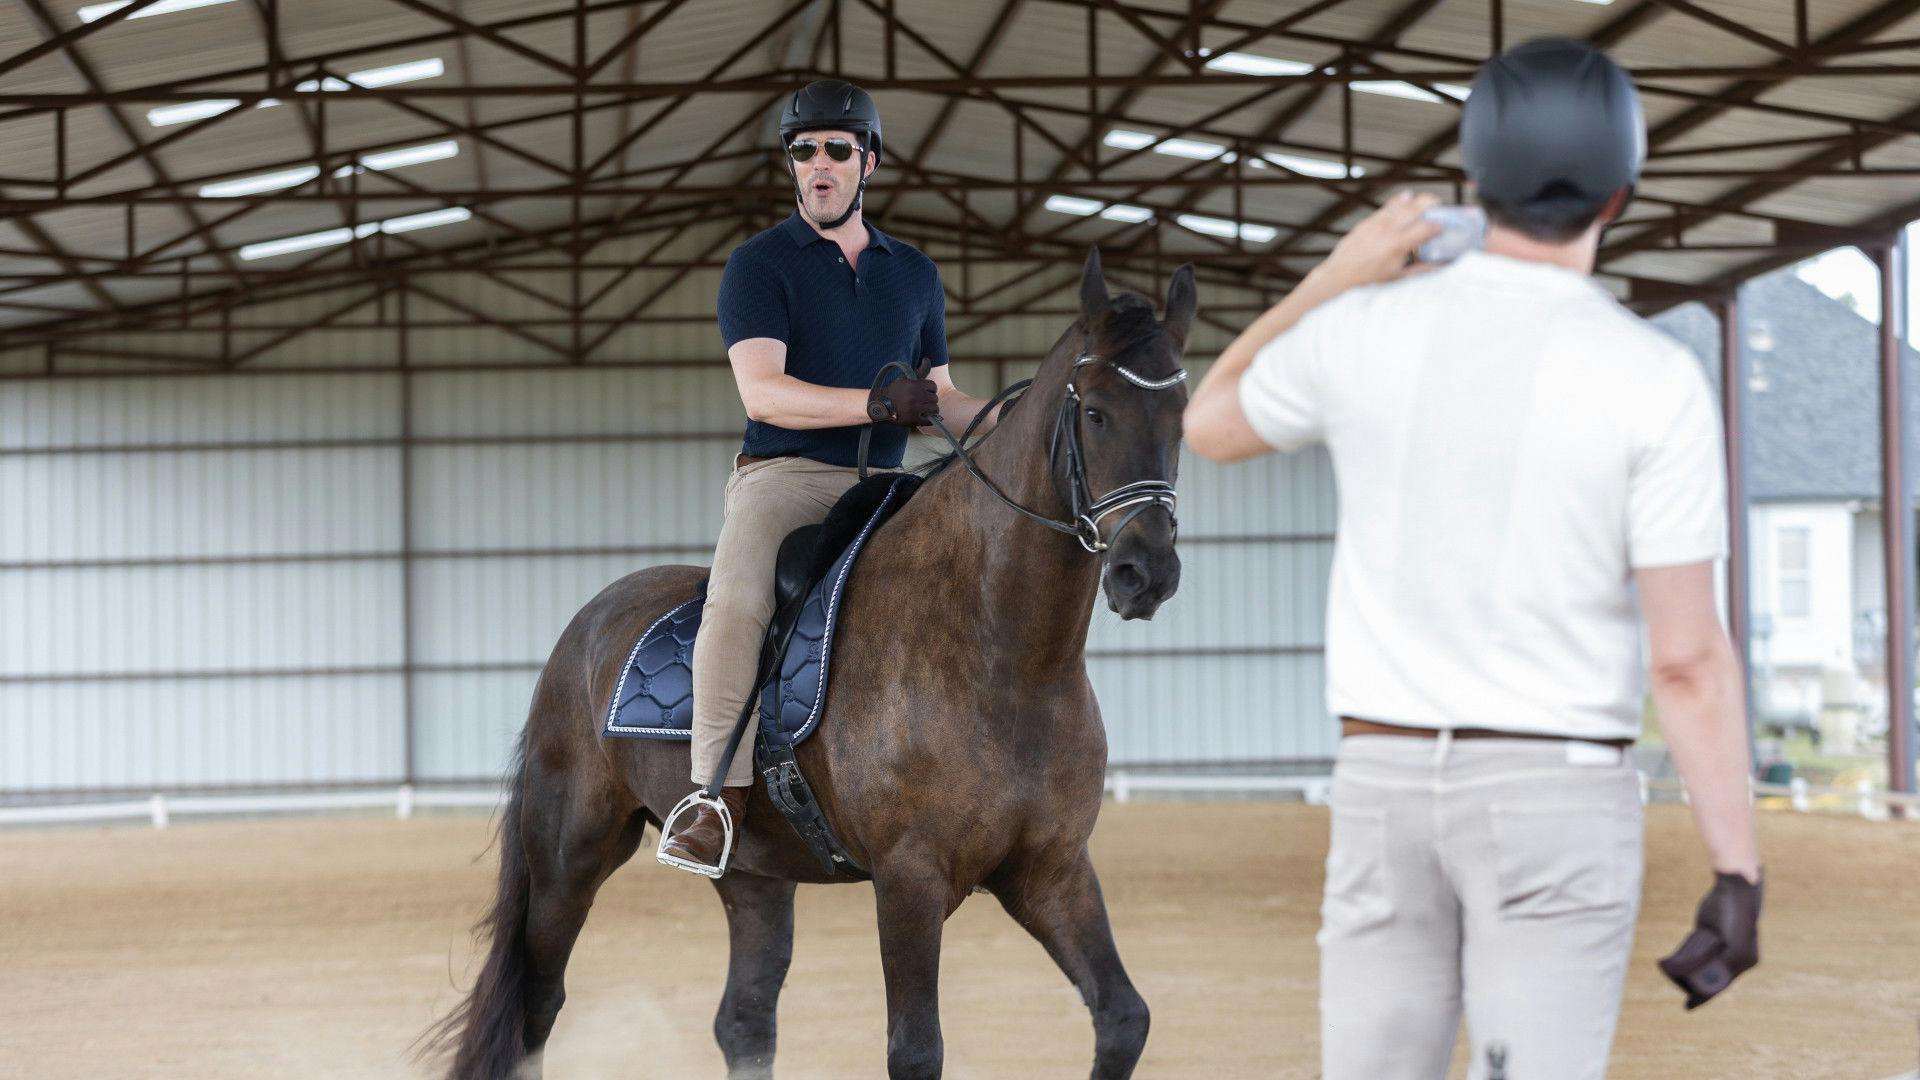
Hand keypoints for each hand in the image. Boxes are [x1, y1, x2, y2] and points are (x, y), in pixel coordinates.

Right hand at [867, 358, 940, 426]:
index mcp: (914, 385)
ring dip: (931, 409)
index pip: (933, 386)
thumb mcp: (906, 378)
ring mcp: (914, 408)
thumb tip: (927, 359)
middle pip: (935, 398)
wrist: (881, 405)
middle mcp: (915, 396)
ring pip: (934, 408)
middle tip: (923, 401)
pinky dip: (928, 419)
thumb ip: (920, 370)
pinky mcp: (913, 419)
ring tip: (924, 409)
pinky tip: (923, 417)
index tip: (924, 392)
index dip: (930, 389)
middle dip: (930, 399)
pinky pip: (930, 420)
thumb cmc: (895, 390)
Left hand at [1313, 189, 1443, 290]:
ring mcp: (1375, 224)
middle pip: (1415, 207)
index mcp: (1398, 245)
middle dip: (1430, 204)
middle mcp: (1387, 230)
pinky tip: (1406, 198)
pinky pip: (1386, 208)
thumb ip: (1421, 270)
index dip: (1439, 224)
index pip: (1426, 227)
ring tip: (1426, 202)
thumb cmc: (1367, 281)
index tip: (1444, 226)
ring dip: (1415, 201)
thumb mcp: (1398, 279)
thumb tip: (1439, 266)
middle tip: (1438, 206)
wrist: (1338, 278)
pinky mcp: (1366, 223)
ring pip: (1400, 204)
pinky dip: (1398, 202)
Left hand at [1658, 870, 1762, 1009]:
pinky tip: (1669, 959)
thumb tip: (1717, 978)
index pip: (1720, 985)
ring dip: (1680, 967)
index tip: (1687, 1007)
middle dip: (1688, 979)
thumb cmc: (1736, 915)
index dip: (1703, 997)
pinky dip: (1680, 954)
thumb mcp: (1736, 942)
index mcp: (1742, 962)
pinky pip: (1692, 948)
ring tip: (1665, 967)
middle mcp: (1732, 956)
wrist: (1733, 889)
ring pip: (1697, 962)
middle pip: (1707, 974)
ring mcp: (1719, 945)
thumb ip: (1729, 961)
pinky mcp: (1707, 932)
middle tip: (1670, 976)